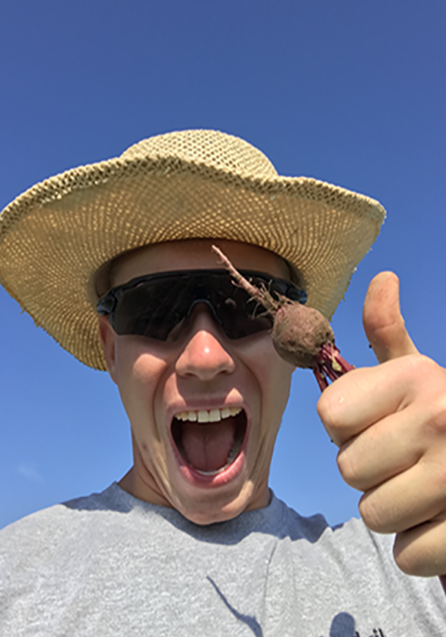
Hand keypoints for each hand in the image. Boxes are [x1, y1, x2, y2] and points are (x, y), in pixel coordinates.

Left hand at [317, 272, 445, 576]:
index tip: (377, 421)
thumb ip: (387, 331)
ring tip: (422, 486)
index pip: (329, 415)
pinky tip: (439, 517)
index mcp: (415, 377)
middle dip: (370, 468)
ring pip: (373, 513)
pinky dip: (418, 544)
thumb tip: (383, 278)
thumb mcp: (417, 369)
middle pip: (348, 468)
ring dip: (392, 507)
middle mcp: (438, 418)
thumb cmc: (444, 412)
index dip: (347, 425)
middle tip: (405, 457)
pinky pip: (406, 554)